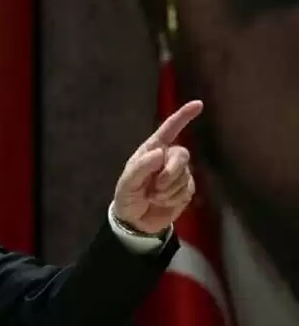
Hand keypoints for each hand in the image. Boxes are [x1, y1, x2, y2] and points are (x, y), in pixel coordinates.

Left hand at [113, 100, 203, 234]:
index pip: (168, 130)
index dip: (183, 116)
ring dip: (169, 189)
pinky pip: (188, 189)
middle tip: (157, 186)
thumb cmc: (127, 196)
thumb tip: (160, 153)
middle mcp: (167, 158)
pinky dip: (174, 198)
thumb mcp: (127, 183)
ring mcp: (178, 173)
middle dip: (172, 171)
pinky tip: (163, 202)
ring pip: (185, 174)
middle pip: (182, 154)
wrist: (135, 221)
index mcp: (151, 150)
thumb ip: (141, 167)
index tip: (198, 104)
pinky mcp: (186, 189)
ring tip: (153, 196)